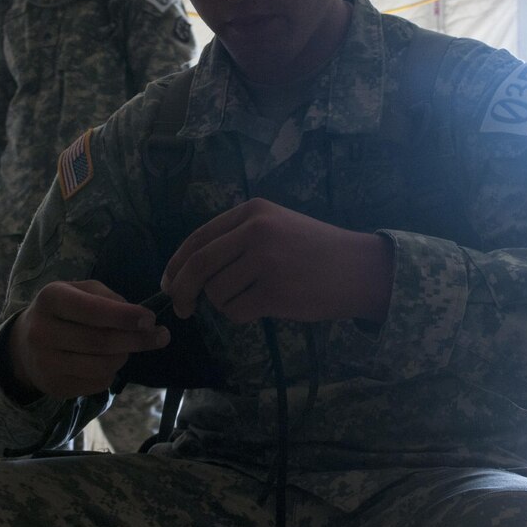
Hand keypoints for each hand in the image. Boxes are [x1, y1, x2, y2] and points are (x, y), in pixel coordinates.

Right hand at [8, 280, 170, 398]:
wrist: (24, 345)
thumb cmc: (63, 311)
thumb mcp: (80, 291)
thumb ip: (109, 298)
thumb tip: (138, 318)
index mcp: (51, 298)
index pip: (93, 310)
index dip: (125, 316)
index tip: (150, 319)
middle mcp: (42, 331)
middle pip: (100, 341)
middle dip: (137, 339)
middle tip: (161, 336)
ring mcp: (45, 362)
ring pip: (101, 366)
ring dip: (125, 356)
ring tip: (129, 348)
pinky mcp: (54, 386)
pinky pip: (97, 383)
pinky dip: (112, 373)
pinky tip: (109, 362)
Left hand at [160, 198, 393, 323]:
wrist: (358, 268)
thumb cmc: (315, 250)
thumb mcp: (277, 224)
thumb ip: (237, 238)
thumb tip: (187, 271)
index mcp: (252, 210)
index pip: (198, 238)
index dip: (176, 264)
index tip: (168, 283)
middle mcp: (256, 231)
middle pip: (198, 265)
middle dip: (182, 291)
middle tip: (181, 308)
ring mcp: (266, 261)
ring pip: (217, 293)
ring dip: (225, 304)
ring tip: (254, 297)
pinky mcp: (275, 292)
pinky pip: (236, 312)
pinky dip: (241, 316)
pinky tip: (264, 307)